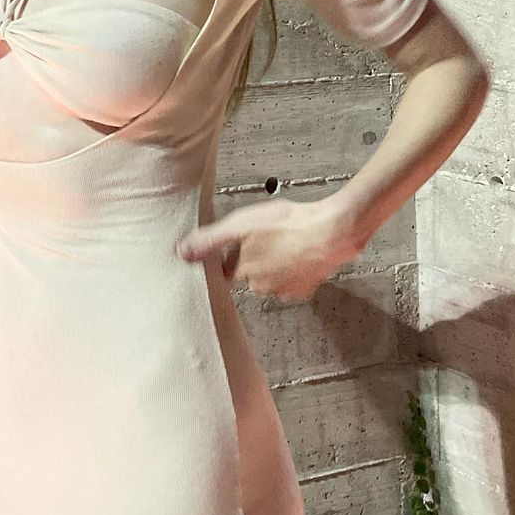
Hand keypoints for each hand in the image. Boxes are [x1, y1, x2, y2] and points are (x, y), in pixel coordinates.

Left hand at [174, 195, 363, 299]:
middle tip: (267, 237)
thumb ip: (210, 240)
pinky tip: (299, 250)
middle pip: (249, 274)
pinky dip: (295, 266)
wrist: (333, 231)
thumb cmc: (290, 224)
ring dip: (276, 262)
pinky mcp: (307, 288)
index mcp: (243, 273)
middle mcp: (263, 287)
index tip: (241, 243)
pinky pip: (294, 279)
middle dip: (255, 258)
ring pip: (272, 277)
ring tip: (285, 241)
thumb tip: (181, 253)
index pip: (227, 270)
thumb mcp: (241, 224)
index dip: (232, 254)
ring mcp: (286, 290)